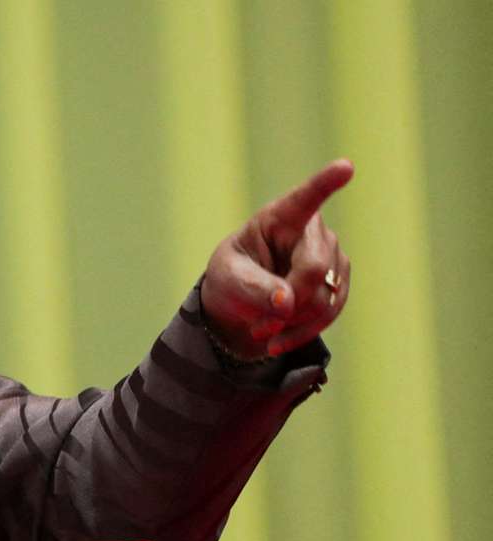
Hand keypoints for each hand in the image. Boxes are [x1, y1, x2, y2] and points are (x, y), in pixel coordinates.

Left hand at [201, 159, 353, 358]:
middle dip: (287, 302)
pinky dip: (304, 331)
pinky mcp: (338, 282)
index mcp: (280, 217)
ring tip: (263, 330)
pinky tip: (280, 340)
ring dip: (293, 322)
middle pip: (314, 268)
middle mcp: (313, 231)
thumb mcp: (229, 279)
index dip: (326, 183)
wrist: (241, 305)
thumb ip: (254, 288)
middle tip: (259, 325)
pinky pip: (332, 311)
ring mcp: (331, 256)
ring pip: (325, 296)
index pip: (305, 198)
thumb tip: (286, 303)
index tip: (345, 166)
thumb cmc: (231, 278)